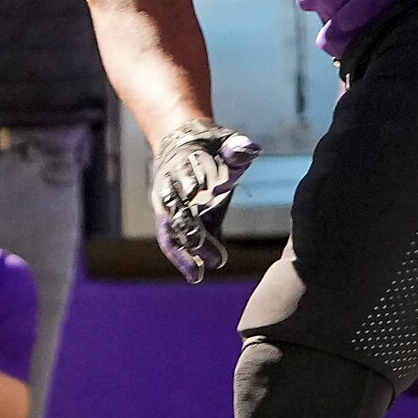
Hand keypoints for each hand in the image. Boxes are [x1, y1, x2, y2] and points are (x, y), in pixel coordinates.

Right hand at [150, 119, 258, 283]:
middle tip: (207, 245)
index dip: (204, 178)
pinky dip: (181, 258)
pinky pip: (170, 239)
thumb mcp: (223, 141)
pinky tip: (196, 276)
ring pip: (170, 227)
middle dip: (190, 223)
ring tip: (199, 271)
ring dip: (185, 248)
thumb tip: (252, 148)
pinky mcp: (167, 217)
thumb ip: (236, 147)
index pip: (191, 170)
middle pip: (176, 204)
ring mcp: (166, 201)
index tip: (219, 189)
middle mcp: (169, 182)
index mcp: (183, 159)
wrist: (180, 144)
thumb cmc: (209, 146)